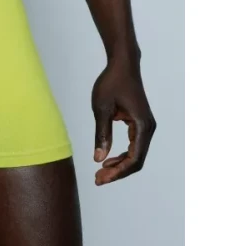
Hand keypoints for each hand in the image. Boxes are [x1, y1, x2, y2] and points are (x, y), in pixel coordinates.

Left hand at [91, 62, 155, 184]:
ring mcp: (146, 126)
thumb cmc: (111, 83)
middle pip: (136, 160)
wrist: (122, 65)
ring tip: (101, 173)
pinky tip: (108, 159)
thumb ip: (101, 134)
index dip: (118, 172)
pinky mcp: (140, 123)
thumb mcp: (101, 109)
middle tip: (97, 179)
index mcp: (142, 125)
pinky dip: (121, 155)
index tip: (100, 178)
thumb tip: (99, 159)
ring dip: (119, 166)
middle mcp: (148, 128)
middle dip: (118, 172)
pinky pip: (134, 146)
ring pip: (136, 154)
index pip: (134, 158)